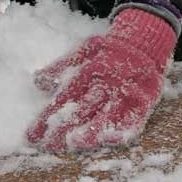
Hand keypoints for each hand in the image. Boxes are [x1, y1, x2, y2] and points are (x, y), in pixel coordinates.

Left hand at [27, 8, 176, 151]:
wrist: (147, 38)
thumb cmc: (112, 47)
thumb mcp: (86, 49)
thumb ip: (62, 66)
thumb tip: (38, 81)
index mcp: (91, 69)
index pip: (65, 96)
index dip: (48, 116)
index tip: (33, 134)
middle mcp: (108, 81)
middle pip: (84, 108)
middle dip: (65, 127)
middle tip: (50, 143)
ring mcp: (127, 91)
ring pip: (108, 114)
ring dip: (92, 130)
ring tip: (76, 143)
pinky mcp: (145, 99)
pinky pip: (135, 118)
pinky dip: (124, 130)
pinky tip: (110, 140)